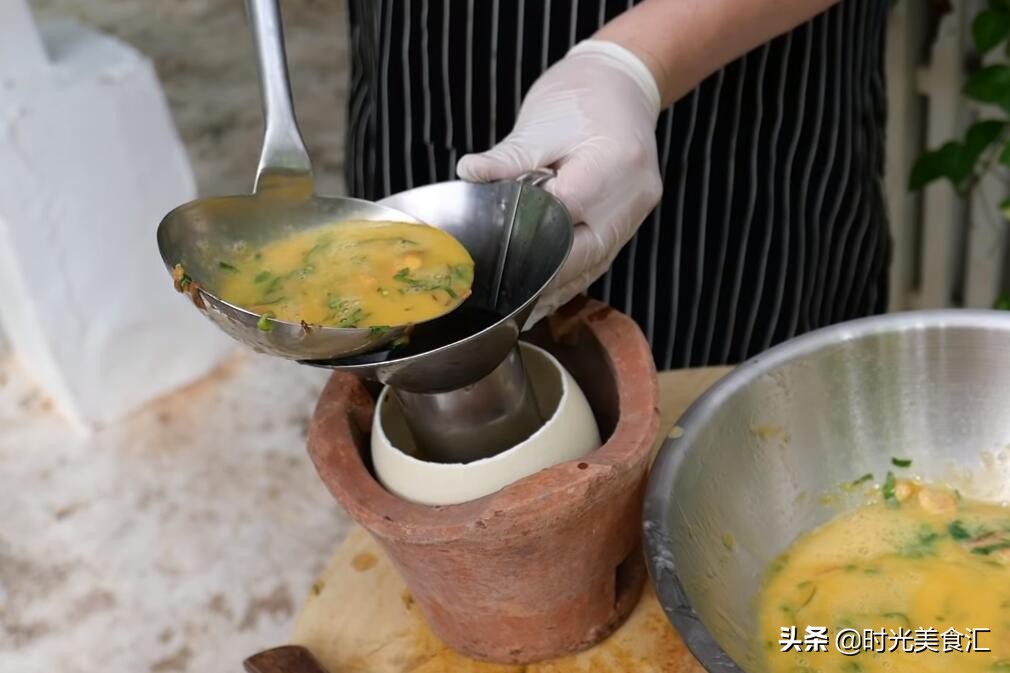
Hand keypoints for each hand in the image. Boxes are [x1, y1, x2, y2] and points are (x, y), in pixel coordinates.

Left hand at [456, 40, 663, 327]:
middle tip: (507, 302)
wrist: (623, 80)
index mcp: (610, 165)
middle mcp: (631, 195)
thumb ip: (508, 158)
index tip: (495, 265)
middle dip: (544, 279)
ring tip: (524, 310)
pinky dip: (575, 274)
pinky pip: (604, 255)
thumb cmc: (580, 96)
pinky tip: (550, 293)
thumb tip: (469, 173)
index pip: (561, 220)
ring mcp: (636, 209)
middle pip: (583, 253)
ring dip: (560, 286)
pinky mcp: (634, 215)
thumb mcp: (540, 122)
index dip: (528, 246)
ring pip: (596, 262)